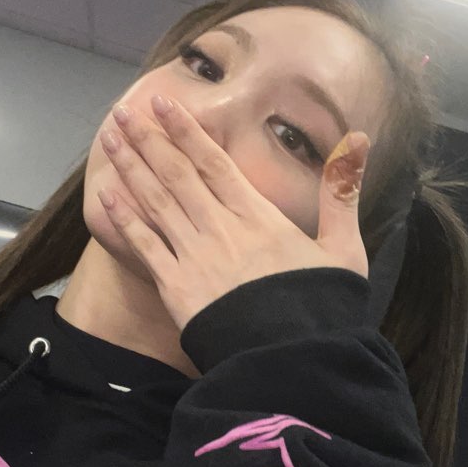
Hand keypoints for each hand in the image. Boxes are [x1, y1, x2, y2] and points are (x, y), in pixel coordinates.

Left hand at [97, 95, 369, 330]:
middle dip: (147, 141)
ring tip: (110, 141)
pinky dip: (125, 220)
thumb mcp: (344, 248)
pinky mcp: (177, 290)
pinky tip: (107, 198)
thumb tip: (360, 139)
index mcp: (258, 216)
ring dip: (131, 169)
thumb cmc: (322, 308)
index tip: (162, 104)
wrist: (293, 362)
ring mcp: (195, 258)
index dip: (185, 131)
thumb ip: (342, 192)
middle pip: (176, 175)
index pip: (213, 163)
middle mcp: (220, 229)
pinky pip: (145, 247)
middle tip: (121, 114)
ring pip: (155, 203)